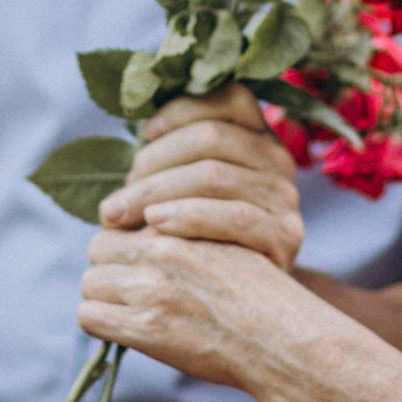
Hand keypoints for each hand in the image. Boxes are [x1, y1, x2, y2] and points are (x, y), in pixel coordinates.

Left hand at [79, 223, 312, 391]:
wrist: (280, 339)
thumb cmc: (260, 294)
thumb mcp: (226, 241)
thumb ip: (185, 229)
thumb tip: (146, 227)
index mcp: (181, 225)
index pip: (122, 219)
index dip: (125, 239)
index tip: (135, 255)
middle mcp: (163, 252)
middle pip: (98, 246)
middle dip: (110, 264)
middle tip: (130, 283)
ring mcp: (151, 290)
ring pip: (90, 282)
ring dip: (104, 295)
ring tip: (130, 308)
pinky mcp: (145, 329)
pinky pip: (89, 316)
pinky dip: (102, 321)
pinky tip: (126, 328)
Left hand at [98, 84, 302, 272]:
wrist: (249, 302)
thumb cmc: (206, 240)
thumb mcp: (192, 193)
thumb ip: (171, 164)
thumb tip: (123, 146)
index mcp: (258, 136)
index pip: (227, 99)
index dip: (180, 110)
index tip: (145, 134)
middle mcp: (277, 159)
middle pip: (210, 137)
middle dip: (152, 162)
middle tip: (116, 197)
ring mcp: (285, 196)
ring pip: (214, 174)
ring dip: (155, 192)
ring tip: (119, 216)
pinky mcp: (286, 235)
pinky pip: (234, 216)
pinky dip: (188, 216)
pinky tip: (157, 225)